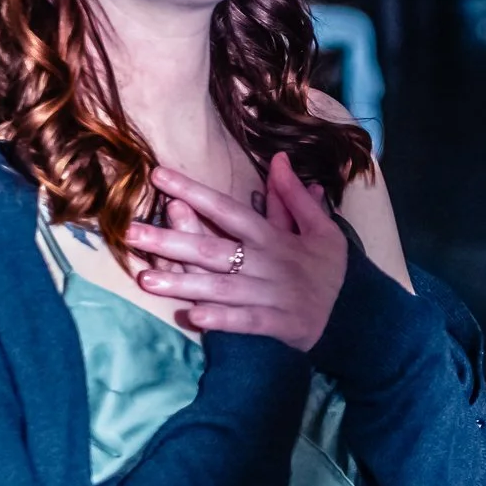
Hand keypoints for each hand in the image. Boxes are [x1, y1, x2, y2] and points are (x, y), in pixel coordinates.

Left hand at [132, 153, 349, 348]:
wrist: (356, 317)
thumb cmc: (328, 271)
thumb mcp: (321, 229)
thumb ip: (294, 198)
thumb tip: (280, 160)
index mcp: (274, 238)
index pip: (228, 210)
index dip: (194, 192)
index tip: (159, 177)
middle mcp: (267, 264)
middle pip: (213, 249)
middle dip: (171, 240)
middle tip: (130, 232)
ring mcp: (270, 295)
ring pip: (221, 286)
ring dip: (183, 283)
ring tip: (145, 279)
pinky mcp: (275, 325)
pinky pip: (244, 322)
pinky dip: (221, 319)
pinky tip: (193, 317)